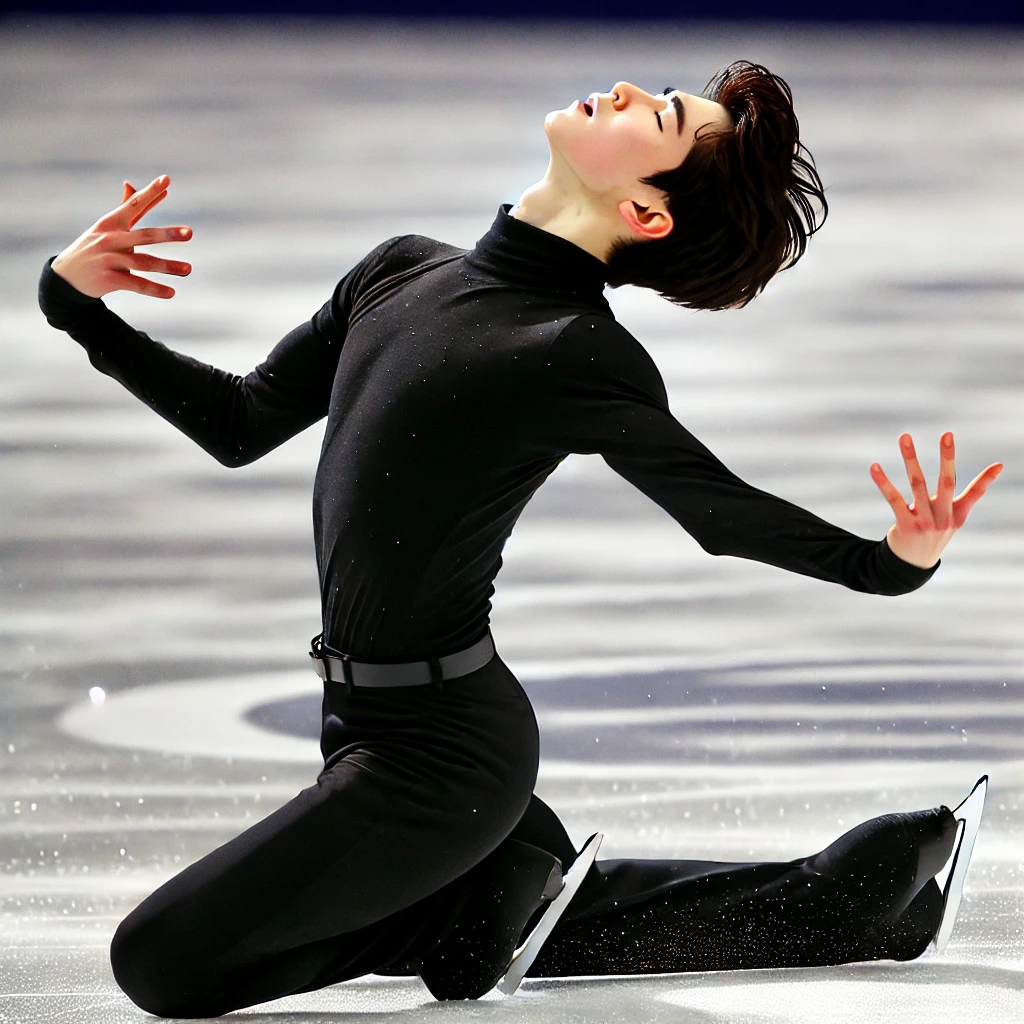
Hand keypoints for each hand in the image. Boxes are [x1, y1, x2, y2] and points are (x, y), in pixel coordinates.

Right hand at [50, 175, 191, 299]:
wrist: (67, 276)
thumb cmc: (94, 246)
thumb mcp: (107, 227)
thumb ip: (125, 208)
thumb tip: (131, 183)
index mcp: (111, 222)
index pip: (134, 205)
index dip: (150, 192)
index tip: (166, 180)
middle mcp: (110, 239)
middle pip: (143, 236)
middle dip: (167, 234)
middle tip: (189, 232)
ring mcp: (108, 259)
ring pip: (143, 263)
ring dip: (167, 266)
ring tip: (188, 269)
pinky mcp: (108, 280)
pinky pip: (136, 284)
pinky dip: (154, 290)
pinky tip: (171, 293)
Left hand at [870, 431, 1003, 568]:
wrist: (913, 563)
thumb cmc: (935, 532)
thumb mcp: (955, 517)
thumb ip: (971, 494)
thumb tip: (997, 469)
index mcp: (957, 514)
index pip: (974, 493)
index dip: (986, 480)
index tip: (999, 464)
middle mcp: (943, 518)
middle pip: (946, 482)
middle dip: (948, 457)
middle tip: (947, 434)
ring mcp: (924, 522)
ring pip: (918, 484)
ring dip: (911, 458)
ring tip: (905, 437)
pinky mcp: (905, 526)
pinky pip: (894, 499)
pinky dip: (883, 482)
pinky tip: (874, 466)